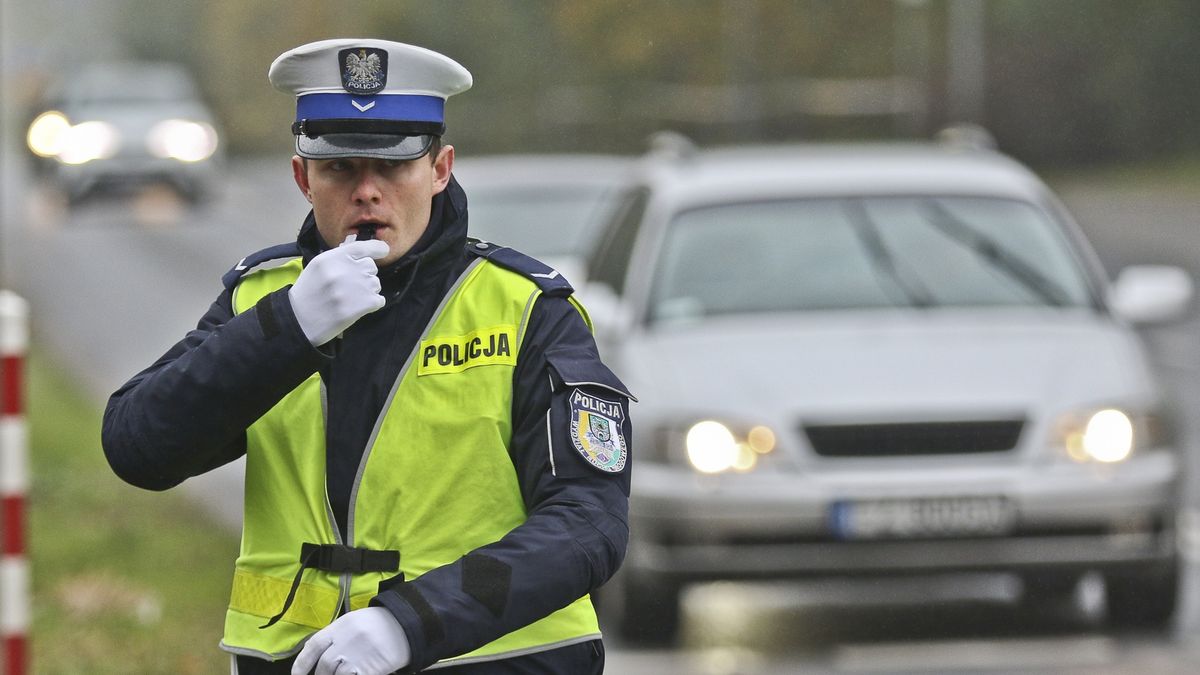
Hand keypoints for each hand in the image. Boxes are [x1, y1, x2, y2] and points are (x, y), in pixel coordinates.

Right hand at [289, 235, 389, 345]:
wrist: (300, 321)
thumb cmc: (309, 293)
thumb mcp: (318, 267)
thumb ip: (339, 258)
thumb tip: (362, 253)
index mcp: (331, 258)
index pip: (362, 246)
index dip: (377, 248)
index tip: (383, 251)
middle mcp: (344, 270)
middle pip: (371, 267)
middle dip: (365, 275)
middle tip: (350, 286)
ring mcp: (354, 288)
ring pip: (376, 284)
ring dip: (368, 291)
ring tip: (351, 299)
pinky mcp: (362, 305)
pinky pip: (379, 300)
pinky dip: (372, 305)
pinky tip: (357, 308)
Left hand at [291, 607, 410, 674]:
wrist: (406, 624)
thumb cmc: (379, 623)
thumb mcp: (354, 622)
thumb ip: (336, 636)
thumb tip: (318, 656)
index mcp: (339, 626)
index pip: (313, 646)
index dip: (302, 663)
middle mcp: (345, 641)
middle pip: (324, 666)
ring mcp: (357, 656)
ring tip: (345, 672)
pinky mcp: (370, 669)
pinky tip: (357, 674)